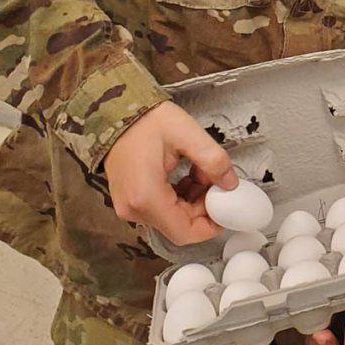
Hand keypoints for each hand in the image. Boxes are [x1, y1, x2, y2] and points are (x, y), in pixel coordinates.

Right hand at [105, 101, 237, 244]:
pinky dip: (180, 197)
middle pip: (181, 226)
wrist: (113, 112)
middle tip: (213, 181)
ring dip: (193, 200)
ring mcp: (129, 206)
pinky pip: (162, 209)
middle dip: (204, 207)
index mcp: (146, 196)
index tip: (226, 207)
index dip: (211, 225)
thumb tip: (230, 184)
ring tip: (199, 172)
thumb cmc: (145, 120)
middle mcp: (134, 208)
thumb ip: (214, 160)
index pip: (185, 232)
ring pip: (173, 218)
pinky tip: (186, 176)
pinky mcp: (130, 200)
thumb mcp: (187, 134)